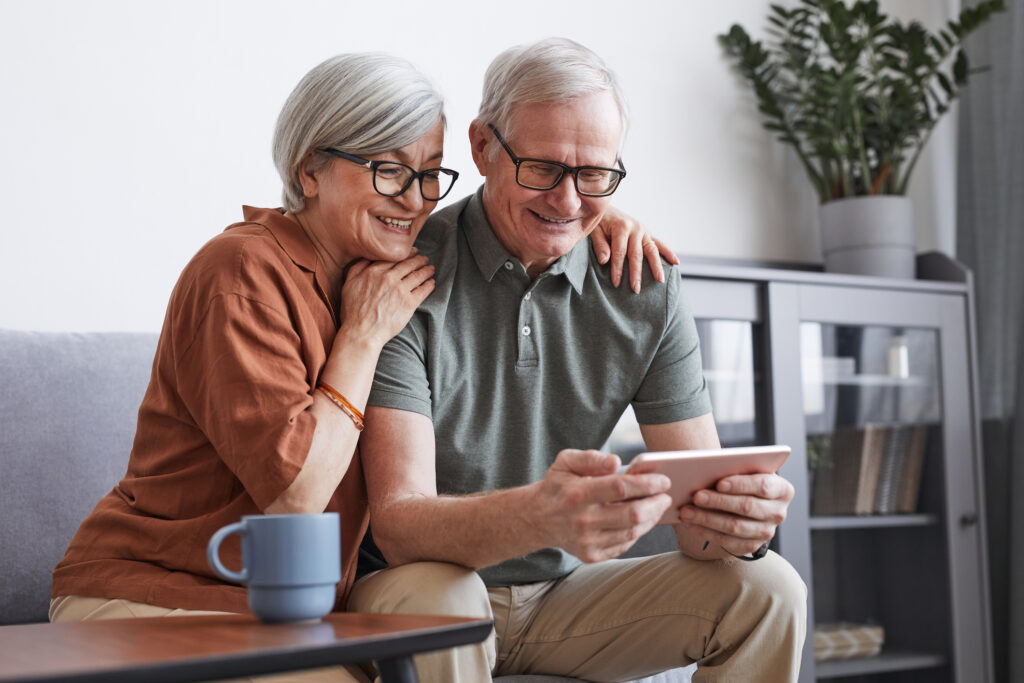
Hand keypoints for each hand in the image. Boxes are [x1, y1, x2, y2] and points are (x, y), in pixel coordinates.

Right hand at [338, 252, 434, 347]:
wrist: (362, 333)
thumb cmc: (353, 312)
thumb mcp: (348, 285)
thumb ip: (357, 269)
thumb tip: (366, 258)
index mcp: (374, 272)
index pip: (394, 258)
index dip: (405, 254)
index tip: (412, 252)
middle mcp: (388, 278)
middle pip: (408, 264)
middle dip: (419, 260)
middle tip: (424, 259)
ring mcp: (400, 290)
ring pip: (418, 275)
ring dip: (426, 270)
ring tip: (431, 269)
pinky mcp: (409, 303)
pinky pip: (423, 290)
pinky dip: (429, 285)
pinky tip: (431, 283)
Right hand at [532, 449, 671, 562]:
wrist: (538, 518)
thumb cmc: (558, 485)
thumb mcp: (566, 462)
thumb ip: (591, 458)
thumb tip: (616, 462)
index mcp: (577, 494)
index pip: (621, 488)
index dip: (647, 484)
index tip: (664, 480)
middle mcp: (582, 521)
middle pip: (632, 515)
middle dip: (656, 504)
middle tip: (666, 496)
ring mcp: (587, 542)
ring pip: (632, 532)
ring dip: (651, 519)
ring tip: (657, 506)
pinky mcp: (591, 556)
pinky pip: (624, 544)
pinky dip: (638, 531)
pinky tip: (642, 520)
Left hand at [589, 206, 679, 292]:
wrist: (604, 207)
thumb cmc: (598, 222)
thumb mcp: (594, 231)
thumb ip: (599, 245)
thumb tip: (605, 261)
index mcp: (621, 226)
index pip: (620, 252)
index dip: (618, 268)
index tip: (616, 283)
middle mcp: (635, 228)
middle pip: (637, 254)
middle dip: (636, 273)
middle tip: (636, 289)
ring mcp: (644, 230)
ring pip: (652, 250)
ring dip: (656, 266)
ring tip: (660, 280)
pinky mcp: (647, 233)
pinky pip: (660, 244)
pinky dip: (668, 252)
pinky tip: (676, 262)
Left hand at [676, 473, 793, 558]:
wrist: (748, 501)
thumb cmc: (744, 480)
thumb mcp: (746, 471)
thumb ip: (735, 468)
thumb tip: (705, 469)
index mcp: (782, 490)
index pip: (763, 486)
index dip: (741, 484)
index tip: (719, 483)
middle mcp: (778, 512)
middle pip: (747, 507)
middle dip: (718, 501)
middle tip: (696, 496)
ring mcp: (767, 532)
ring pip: (735, 527)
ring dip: (707, 519)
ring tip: (686, 511)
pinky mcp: (752, 546)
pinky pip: (728, 542)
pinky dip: (706, 532)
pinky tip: (690, 524)